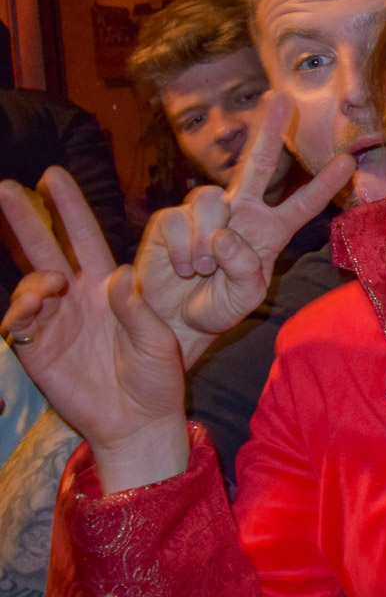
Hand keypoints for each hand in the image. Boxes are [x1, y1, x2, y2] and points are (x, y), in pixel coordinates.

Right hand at [0, 169, 189, 489]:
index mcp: (109, 288)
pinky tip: (33, 311)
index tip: (53, 175)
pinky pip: (17, 322)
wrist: (139, 422)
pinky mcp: (37, 349)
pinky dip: (20, 311)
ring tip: (51, 285)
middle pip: (45, 250)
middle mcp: (77, 298)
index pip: (86, 238)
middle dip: (26, 218)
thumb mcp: (158, 342)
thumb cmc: (157, 379)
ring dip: (33, 278)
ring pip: (29, 284)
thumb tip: (117, 274)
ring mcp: (54, 322)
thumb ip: (137, 310)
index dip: (69, 208)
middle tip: (5, 187)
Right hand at [137, 93, 351, 368]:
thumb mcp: (243, 297)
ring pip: (209, 199)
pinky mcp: (171, 220)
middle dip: (268, 130)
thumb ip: (245, 270)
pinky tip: (183, 269)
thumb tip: (226, 235)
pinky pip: (178, 220)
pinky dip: (183, 249)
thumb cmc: (215, 308)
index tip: (348, 161)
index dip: (322, 185)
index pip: (301, 205)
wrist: (172, 321)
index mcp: (268, 233)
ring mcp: (204, 214)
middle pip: (257, 163)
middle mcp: (239, 215)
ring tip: (203, 269)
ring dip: (207, 239)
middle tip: (281, 98)